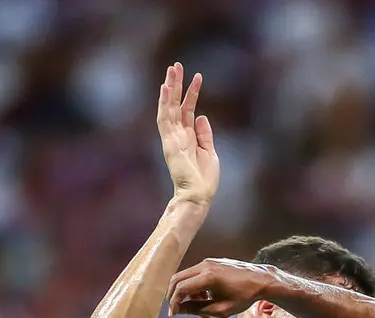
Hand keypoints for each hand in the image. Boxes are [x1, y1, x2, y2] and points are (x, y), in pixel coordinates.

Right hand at [158, 64, 218, 204]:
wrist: (198, 195)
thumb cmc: (204, 179)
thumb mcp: (209, 151)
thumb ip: (204, 134)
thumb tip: (201, 115)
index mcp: (188, 136)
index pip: (187, 110)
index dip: (191, 93)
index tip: (197, 76)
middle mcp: (178, 134)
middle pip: (175, 104)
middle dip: (176, 84)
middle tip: (176, 65)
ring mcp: (172, 137)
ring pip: (168, 107)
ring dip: (170, 88)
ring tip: (172, 69)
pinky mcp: (169, 142)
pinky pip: (165, 118)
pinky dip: (164, 103)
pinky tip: (165, 88)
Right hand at [170, 258, 277, 317]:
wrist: (261, 280)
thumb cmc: (245, 296)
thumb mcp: (221, 309)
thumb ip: (198, 309)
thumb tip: (180, 310)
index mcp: (208, 277)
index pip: (181, 288)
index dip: (174, 303)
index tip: (174, 315)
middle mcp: (205, 265)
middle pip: (177, 279)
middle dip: (174, 296)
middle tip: (177, 310)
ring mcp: (208, 262)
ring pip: (186, 277)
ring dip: (187, 294)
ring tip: (200, 311)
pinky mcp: (212, 262)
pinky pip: (196, 274)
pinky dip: (195, 287)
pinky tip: (206, 300)